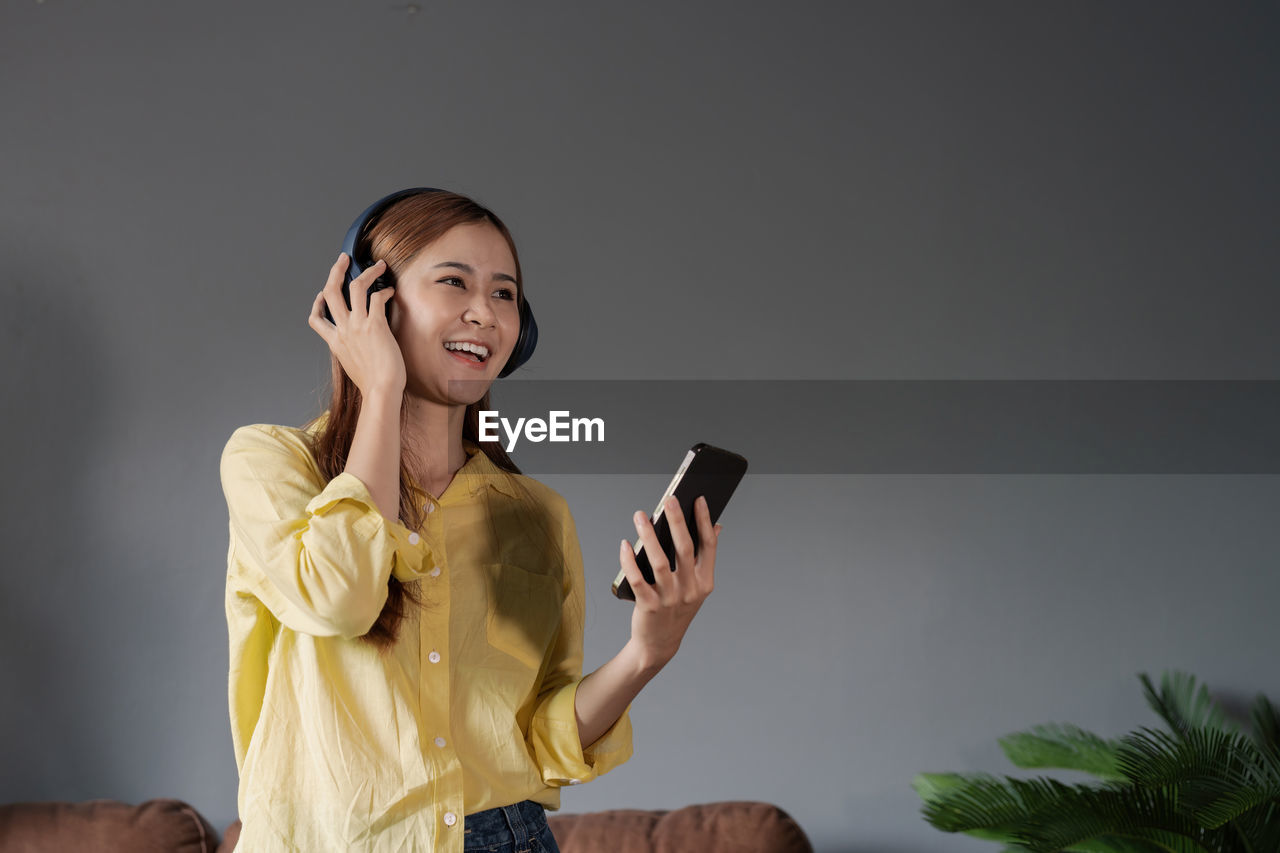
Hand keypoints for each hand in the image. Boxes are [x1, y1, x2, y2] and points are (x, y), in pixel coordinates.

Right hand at [308, 252, 405, 398]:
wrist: (380, 390)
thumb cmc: (373, 382)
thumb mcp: (352, 365)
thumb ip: (351, 350)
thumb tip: (359, 343)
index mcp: (334, 342)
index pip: (316, 319)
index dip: (317, 303)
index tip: (322, 294)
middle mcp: (343, 330)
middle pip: (331, 291)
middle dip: (336, 270)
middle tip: (344, 258)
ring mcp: (357, 326)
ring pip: (355, 287)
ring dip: (368, 271)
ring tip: (379, 265)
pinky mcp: (375, 325)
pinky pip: (377, 297)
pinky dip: (385, 290)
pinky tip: (391, 291)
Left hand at [618, 494, 721, 668]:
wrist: (659, 644)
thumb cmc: (676, 609)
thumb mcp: (696, 587)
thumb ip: (704, 559)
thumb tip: (716, 527)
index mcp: (704, 582)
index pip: (707, 546)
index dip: (704, 521)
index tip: (699, 499)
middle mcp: (690, 590)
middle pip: (684, 549)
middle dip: (677, 522)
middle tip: (669, 500)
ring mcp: (670, 599)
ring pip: (659, 561)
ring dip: (649, 536)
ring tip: (640, 517)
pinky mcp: (649, 606)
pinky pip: (637, 578)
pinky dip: (629, 560)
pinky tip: (625, 544)